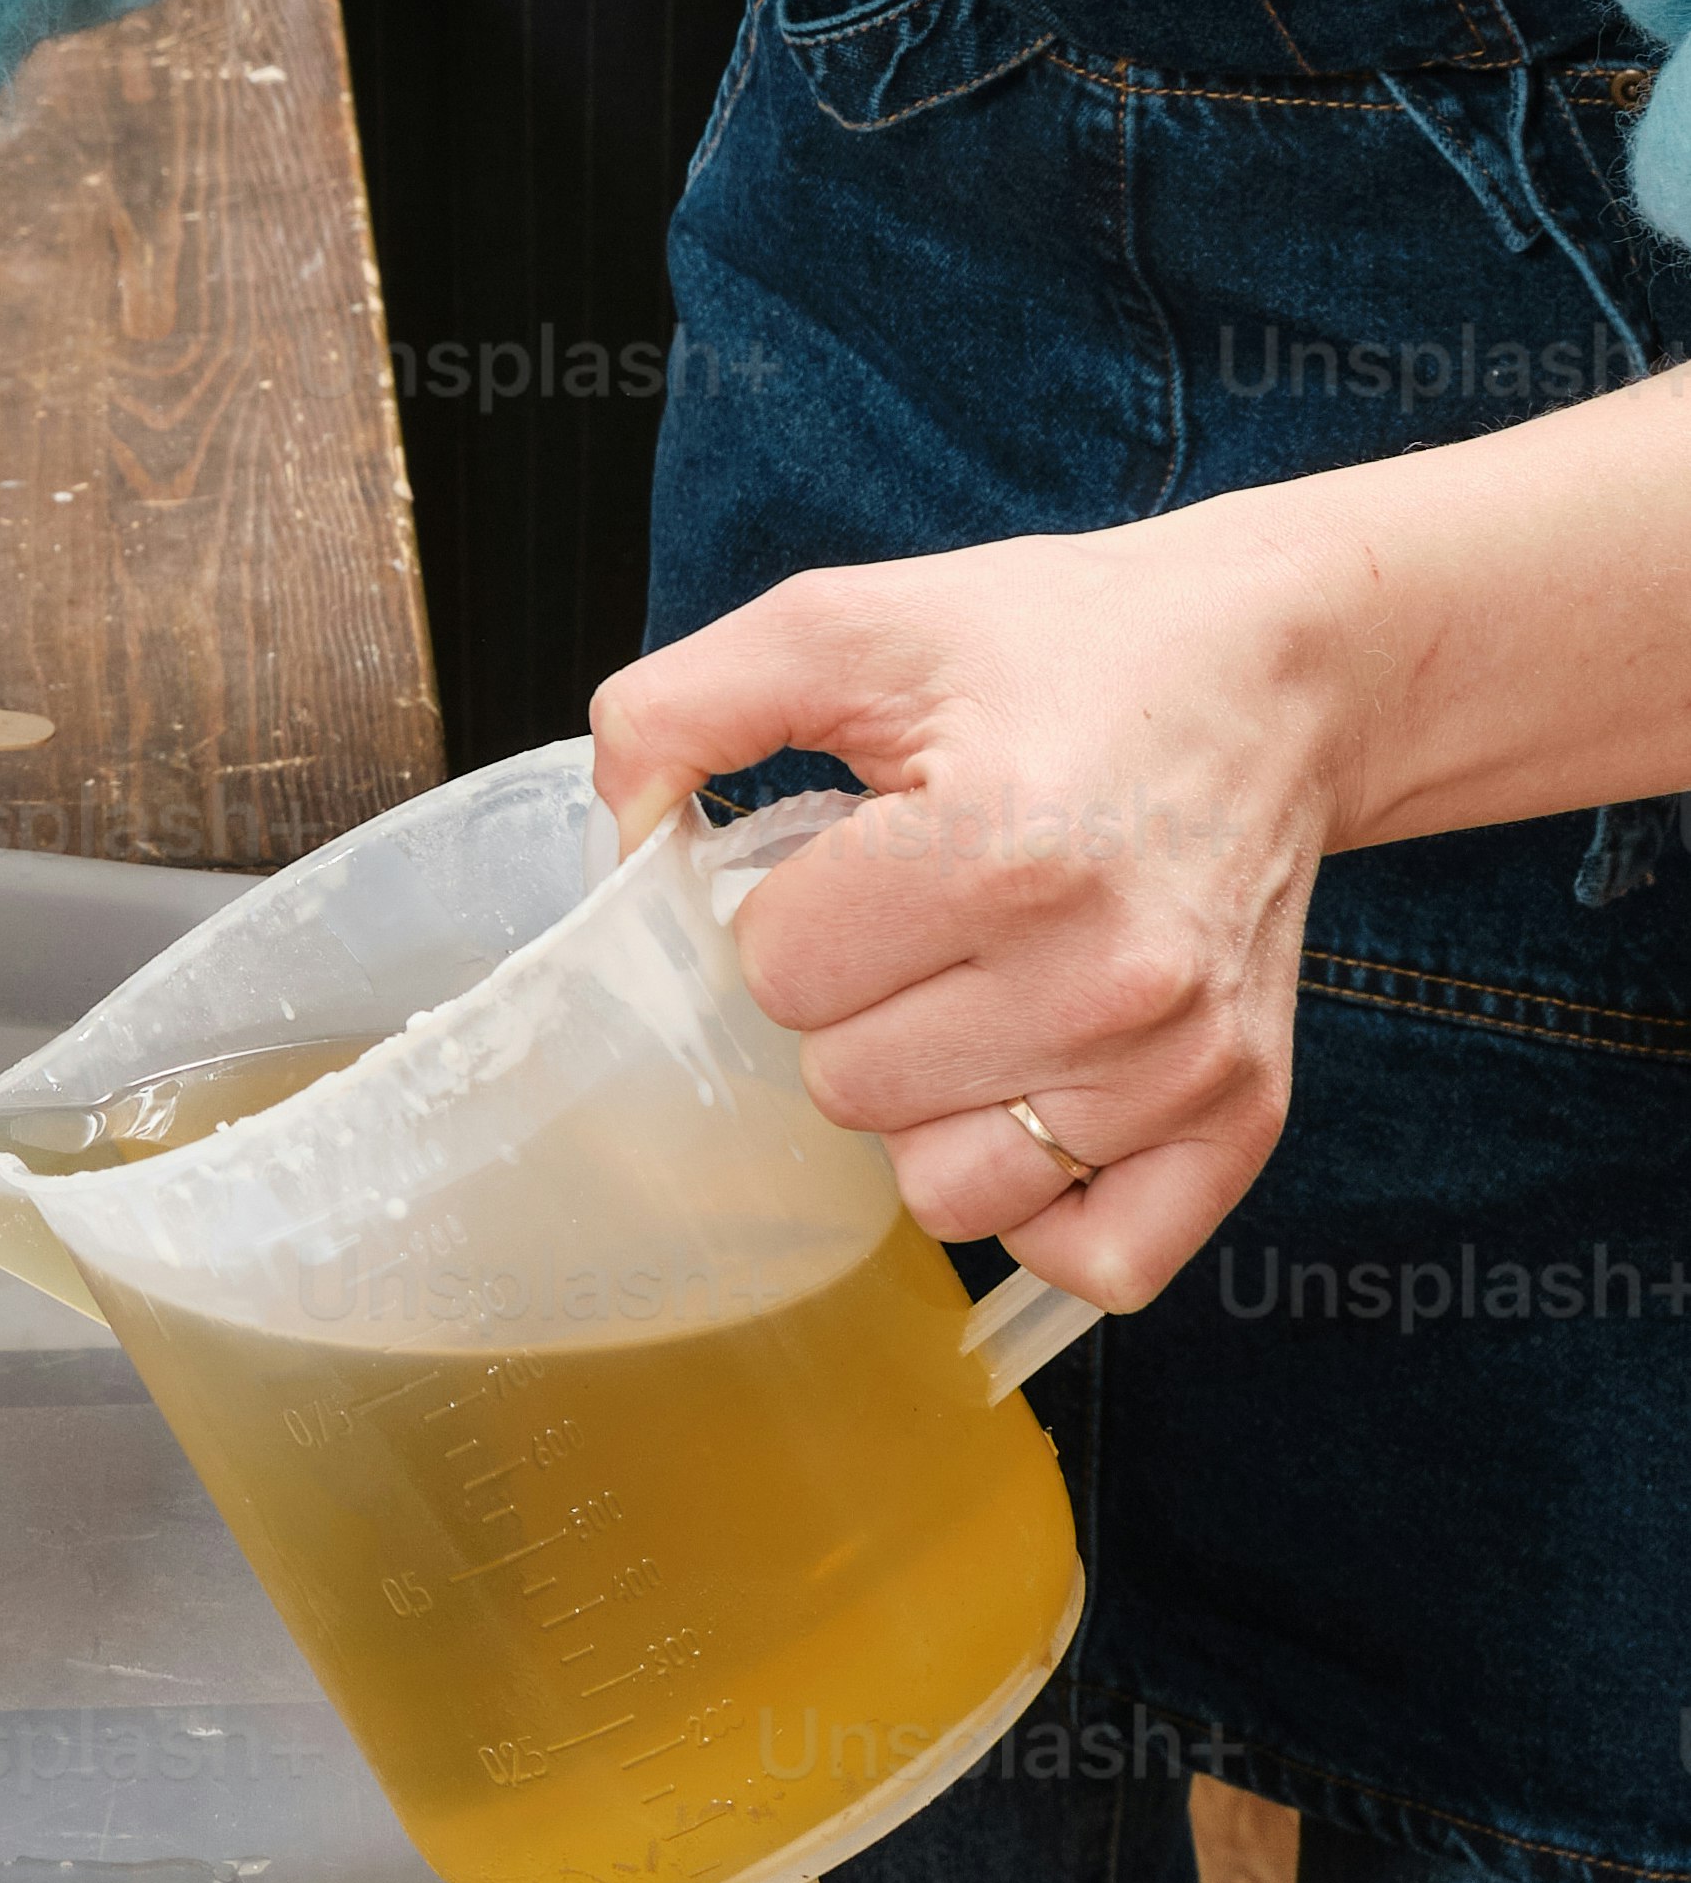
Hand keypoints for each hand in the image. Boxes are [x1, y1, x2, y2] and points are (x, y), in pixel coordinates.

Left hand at [591, 501, 1355, 1308]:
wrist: (1273, 668)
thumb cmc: (1057, 647)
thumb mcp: (845, 623)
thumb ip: (678, 713)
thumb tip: (609, 846)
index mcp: (1001, 846)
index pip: (777, 972)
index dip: (795, 908)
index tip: (865, 852)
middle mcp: (1107, 973)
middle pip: (848, 1089)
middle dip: (858, 1002)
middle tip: (934, 914)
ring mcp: (1181, 1063)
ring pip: (946, 1191)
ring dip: (935, 1107)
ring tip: (987, 993)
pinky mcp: (1241, 1118)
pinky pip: (1090, 1260)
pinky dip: (1047, 1201)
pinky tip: (1042, 1090)